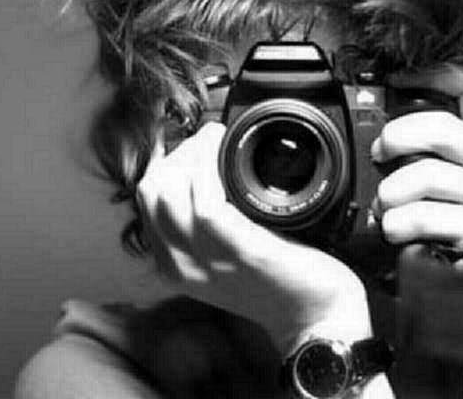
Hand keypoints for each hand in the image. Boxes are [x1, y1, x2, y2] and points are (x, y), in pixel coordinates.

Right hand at [136, 122, 371, 355]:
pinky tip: (226, 158)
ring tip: (217, 145)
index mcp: (174, 262)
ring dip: (193, 156)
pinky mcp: (240, 250)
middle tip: (210, 143)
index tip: (198, 149)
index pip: (147, 198)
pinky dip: (211, 170)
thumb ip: (208, 226)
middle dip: (178, 154)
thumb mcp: (227, 256)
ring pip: (167, 191)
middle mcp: (180, 264)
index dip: (168, 163)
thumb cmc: (276, 281)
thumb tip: (208, 175)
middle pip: (151, 189)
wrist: (314, 318)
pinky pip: (205, 203)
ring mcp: (206, 259)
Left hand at [371, 65, 462, 277]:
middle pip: (440, 126)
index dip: (433, 72)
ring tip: (386, 205)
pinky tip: (396, 231)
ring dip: (390, 192)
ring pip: (424, 174)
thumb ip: (433, 152)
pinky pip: (422, 215)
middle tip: (380, 152)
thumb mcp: (457, 180)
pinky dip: (396, 223)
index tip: (397, 79)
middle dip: (397, 136)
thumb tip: (381, 134)